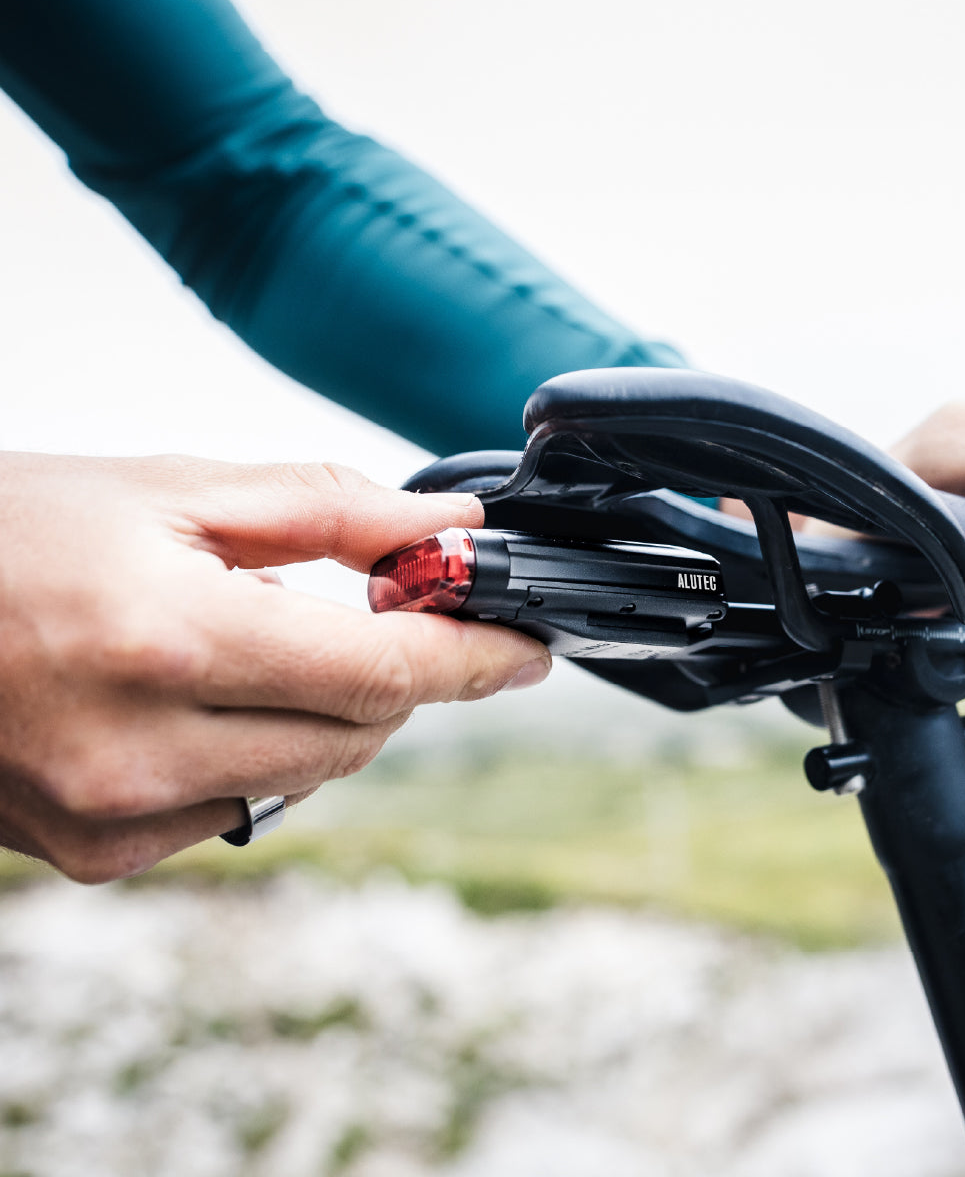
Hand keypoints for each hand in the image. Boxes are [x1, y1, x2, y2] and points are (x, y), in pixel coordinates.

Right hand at [0, 453, 549, 882]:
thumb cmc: (8, 531)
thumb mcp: (170, 491)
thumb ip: (327, 512)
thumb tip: (449, 537)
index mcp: (165, 640)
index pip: (380, 669)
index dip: (474, 657)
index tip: (530, 647)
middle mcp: (141, 749)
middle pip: (359, 732)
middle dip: (396, 673)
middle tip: (381, 611)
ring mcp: (113, 816)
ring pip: (310, 777)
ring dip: (328, 712)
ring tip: (260, 640)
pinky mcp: (95, 855)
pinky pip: (239, 810)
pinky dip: (258, 754)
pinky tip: (199, 699)